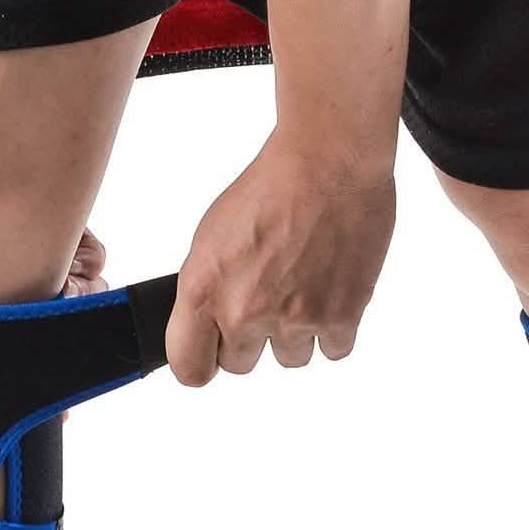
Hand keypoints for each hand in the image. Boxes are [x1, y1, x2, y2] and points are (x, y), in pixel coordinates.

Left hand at [165, 133, 396, 385]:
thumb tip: (205, 333)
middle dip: (252, 338)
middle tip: (267, 295)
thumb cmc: (270, 189)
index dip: (203, 360)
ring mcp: (293, 319)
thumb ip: (204, 294)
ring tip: (302, 285)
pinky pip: (331, 351)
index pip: (190, 370)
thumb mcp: (210, 240)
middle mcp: (244, 312)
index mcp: (202, 291)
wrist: (329, 159)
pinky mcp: (339, 318)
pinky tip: (328, 289)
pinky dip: (332, 327)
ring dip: (295, 333)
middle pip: (241, 365)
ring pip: (290, 358)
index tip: (213, 349)